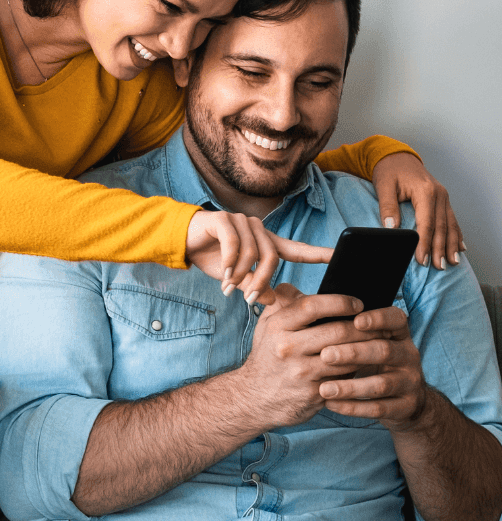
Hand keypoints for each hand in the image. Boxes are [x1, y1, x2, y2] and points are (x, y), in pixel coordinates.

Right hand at [186, 210, 332, 303]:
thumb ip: (253, 286)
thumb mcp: (234, 277)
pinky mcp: (224, 219)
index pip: (296, 248)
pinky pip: (234, 243)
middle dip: (262, 281)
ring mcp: (241, 221)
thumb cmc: (211, 257)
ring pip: (253, 252)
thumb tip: (271, 300)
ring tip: (229, 286)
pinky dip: (230, 262)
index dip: (317, 253)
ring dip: (241, 274)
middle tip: (250, 299)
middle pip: (272, 257)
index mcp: (265, 242)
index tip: (338, 256)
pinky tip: (223, 273)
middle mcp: (257, 229)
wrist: (182, 241)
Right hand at [234, 283, 379, 427]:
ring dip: (368, 348)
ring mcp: (301, 372)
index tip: (358, 303)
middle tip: (379, 323)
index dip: (340, 302)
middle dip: (363, 326)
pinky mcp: (315, 393)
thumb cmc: (268, 355)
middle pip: (336, 331)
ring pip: (346, 356)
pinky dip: (360, 369)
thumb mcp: (267, 325)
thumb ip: (284, 302)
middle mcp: (287, 348)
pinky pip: (346, 378)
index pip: (312, 306)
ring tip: (381, 341)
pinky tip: (367, 363)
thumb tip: (305, 287)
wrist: (256, 397)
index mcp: (277, 326)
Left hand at [315, 304, 427, 429]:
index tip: (356, 320)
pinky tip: (331, 404)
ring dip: (351, 386)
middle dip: (353, 352)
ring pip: (381, 384)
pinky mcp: (405, 407)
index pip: (396, 319)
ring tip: (323, 388)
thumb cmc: (368, 359)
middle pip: (384, 350)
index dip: (379, 318)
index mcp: (397, 333)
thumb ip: (335, 318)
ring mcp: (409, 382)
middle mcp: (408, 355)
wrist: (400, 399)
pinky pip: (379, 408)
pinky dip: (354, 407)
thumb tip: (291, 293)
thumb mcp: (361, 338)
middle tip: (325, 355)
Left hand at [371, 152, 463, 269]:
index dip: (424, 243)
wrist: (396, 156)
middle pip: (441, 227)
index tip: (422, 259)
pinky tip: (460, 247)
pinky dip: (456, 234)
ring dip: (452, 245)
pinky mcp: (442, 199)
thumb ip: (387, 206)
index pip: (426, 223)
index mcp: (425, 191)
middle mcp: (439, 194)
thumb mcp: (384, 186)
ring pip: (450, 225)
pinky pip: (452, 219)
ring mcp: (443, 197)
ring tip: (451, 262)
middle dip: (440, 249)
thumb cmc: (389, 170)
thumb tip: (390, 227)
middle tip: (438, 266)